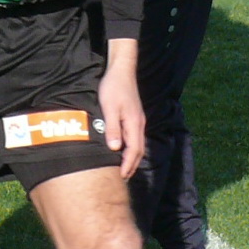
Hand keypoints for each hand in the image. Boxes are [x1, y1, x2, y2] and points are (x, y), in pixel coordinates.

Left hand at [98, 38, 146, 179]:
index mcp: (134, 123)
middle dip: (132, 164)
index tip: (122, 175)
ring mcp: (138, 120)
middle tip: (123, 177)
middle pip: (139, 150)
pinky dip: (132, 148)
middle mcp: (139, 123)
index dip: (128, 164)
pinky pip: (135, 137)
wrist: (121, 71)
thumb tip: (114, 148)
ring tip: (124, 168)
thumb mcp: (109, 108)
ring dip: (133, 157)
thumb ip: (112, 128)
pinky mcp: (134, 116)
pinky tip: (124, 150)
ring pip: (138, 144)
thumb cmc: (113, 88)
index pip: (134, 150)